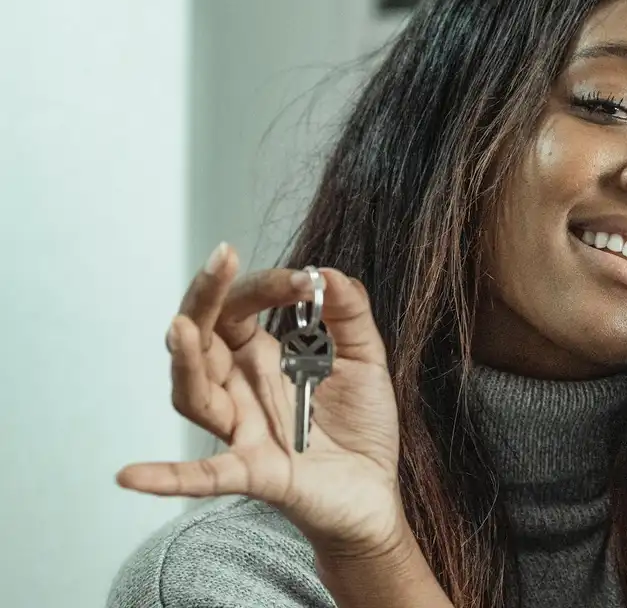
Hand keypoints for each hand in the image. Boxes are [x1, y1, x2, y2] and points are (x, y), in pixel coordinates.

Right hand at [117, 243, 403, 555]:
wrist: (374, 488)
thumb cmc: (360, 422)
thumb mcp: (365, 358)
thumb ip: (350, 315)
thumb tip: (327, 272)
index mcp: (263, 356)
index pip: (240, 308)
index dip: (266, 287)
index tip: (304, 280)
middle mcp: (242, 387)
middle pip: (203, 338)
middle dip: (205, 298)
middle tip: (219, 261)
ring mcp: (243, 429)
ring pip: (195, 394)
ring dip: (186, 363)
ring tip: (183, 328)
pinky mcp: (254, 471)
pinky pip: (203, 475)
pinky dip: (167, 477)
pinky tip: (131, 475)